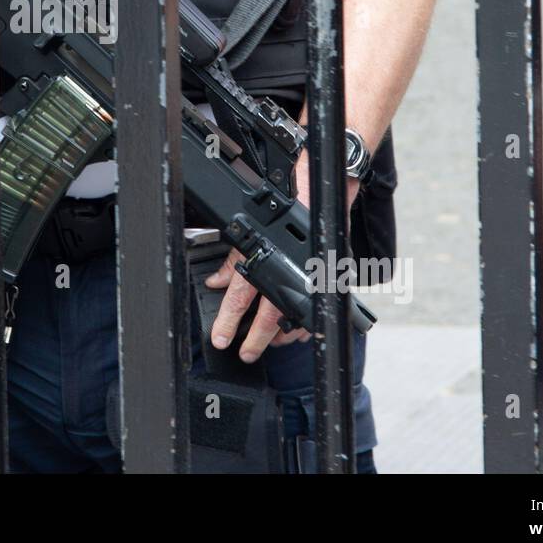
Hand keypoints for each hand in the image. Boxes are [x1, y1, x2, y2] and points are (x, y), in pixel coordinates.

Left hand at [205, 154, 359, 361]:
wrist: (322, 188)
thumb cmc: (287, 205)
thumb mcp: (252, 230)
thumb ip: (234, 259)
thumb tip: (216, 281)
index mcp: (266, 257)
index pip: (241, 295)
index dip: (228, 319)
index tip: (220, 338)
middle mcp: (288, 271)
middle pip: (268, 316)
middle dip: (254, 340)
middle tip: (245, 354)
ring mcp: (309, 276)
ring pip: (293, 317)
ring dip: (279, 334)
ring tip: (268, 344)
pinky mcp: (325, 278)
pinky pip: (315, 309)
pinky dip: (303, 322)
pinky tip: (294, 329)